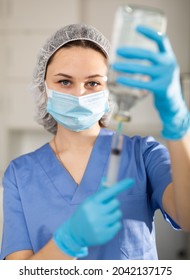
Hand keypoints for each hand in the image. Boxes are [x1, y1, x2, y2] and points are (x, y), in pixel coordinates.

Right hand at [53, 178, 133, 257]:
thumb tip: (107, 178)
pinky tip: (105, 226)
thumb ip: (100, 191)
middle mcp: (96, 213)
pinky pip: (118, 225)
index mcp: (92, 202)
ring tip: (104, 217)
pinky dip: (114, 224)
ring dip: (114, 214)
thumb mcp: (90, 201)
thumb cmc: (85, 213)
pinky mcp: (105, 235)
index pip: (109, 191)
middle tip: (105, 208)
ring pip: (118, 214)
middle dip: (113, 204)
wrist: (75, 233)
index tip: (131, 181)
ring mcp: (100, 225)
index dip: (121, 186)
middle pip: (116, 203)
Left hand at [112, 25, 189, 139]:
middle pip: (148, 54)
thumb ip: (155, 60)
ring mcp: (166, 76)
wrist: (173, 104)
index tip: (136, 28)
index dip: (149, 33)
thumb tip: (133, 53)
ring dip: (127, 66)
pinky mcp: (161, 88)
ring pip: (143, 69)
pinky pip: (142, 83)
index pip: (162, 40)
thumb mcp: (163, 69)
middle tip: (118, 51)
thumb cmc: (164, 84)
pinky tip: (120, 80)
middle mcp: (169, 64)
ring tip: (115, 65)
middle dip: (131, 52)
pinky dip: (130, 81)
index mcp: (169, 57)